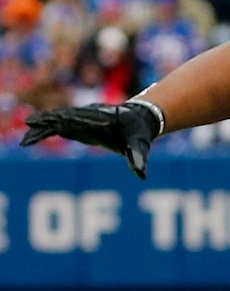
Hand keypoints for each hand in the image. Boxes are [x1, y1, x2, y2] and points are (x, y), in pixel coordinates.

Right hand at [21, 102, 161, 179]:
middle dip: (50, 119)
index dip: (72, 119)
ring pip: (59, 120)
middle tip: (31, 123)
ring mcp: (82, 118)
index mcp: (105, 117)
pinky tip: (32, 135)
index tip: (57, 121)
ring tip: (26, 129)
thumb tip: (142, 174)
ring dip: (43, 124)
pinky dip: (45, 130)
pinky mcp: (77, 124)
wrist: (138, 119)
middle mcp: (90, 115)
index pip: (86, 118)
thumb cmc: (139, 132)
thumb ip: (138, 158)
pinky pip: (58, 126)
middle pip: (66, 116)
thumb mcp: (140, 145)